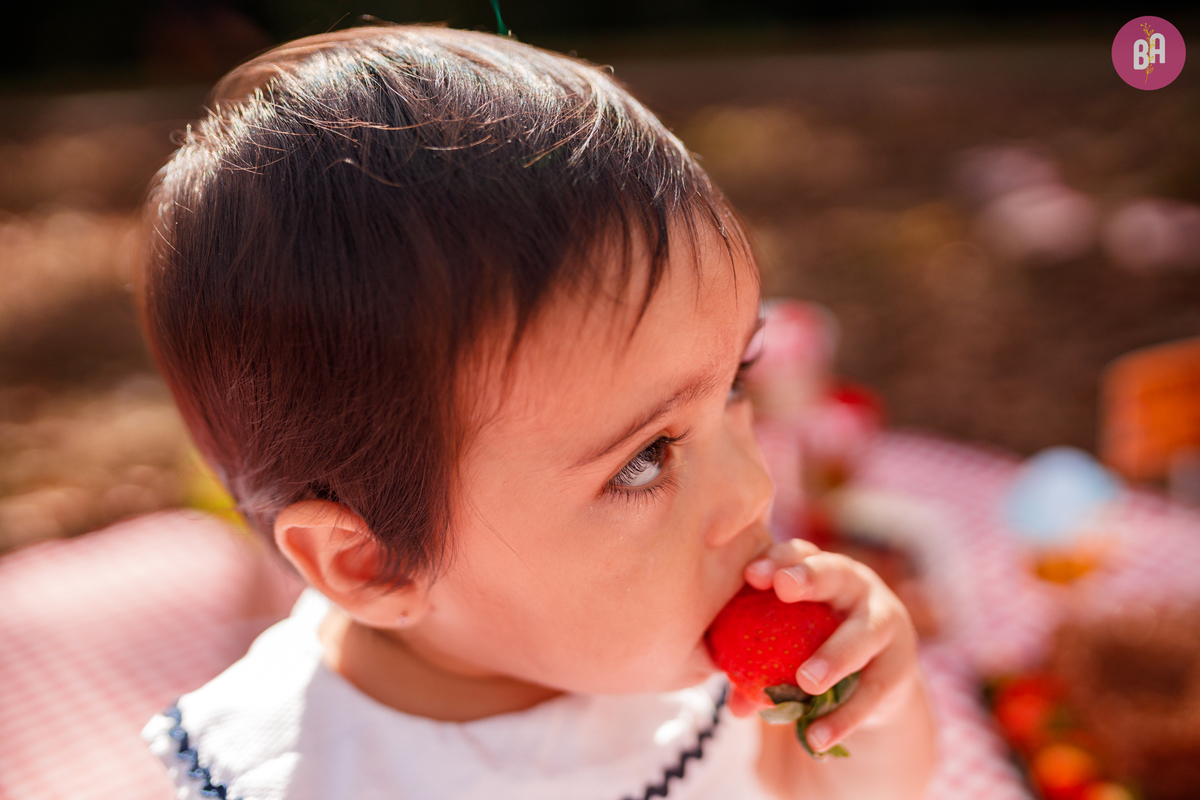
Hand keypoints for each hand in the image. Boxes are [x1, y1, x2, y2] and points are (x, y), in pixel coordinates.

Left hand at [729, 538, 920, 757]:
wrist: (874, 685)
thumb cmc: (813, 651)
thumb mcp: (785, 650)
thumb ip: (756, 667)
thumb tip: (735, 706)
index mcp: (821, 573)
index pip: (798, 553)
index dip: (777, 559)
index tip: (749, 575)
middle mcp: (857, 587)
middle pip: (834, 573)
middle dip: (808, 576)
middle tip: (783, 589)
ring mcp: (884, 624)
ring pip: (864, 634)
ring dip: (835, 656)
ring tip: (806, 682)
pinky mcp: (899, 667)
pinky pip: (872, 692)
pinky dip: (844, 717)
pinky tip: (816, 738)